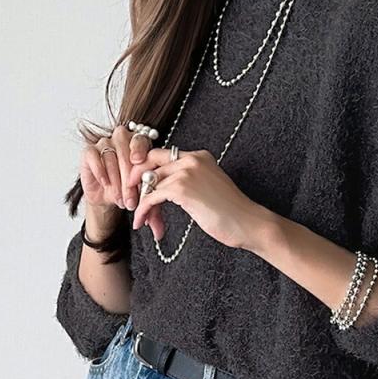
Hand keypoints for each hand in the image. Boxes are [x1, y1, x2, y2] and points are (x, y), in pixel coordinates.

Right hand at [80, 124, 157, 228]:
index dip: (139, 149)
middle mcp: (122, 140)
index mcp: (140, 144)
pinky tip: (105, 184)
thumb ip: (153, 206)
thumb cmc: (129, 193)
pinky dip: (100, 170)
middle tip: (131, 197)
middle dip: (129, 176)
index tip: (139, 162)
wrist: (109, 199)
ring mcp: (104, 144)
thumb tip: (158, 231)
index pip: (140, 139)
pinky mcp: (89, 152)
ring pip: (110, 155)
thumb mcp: (145, 198)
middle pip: (125, 149)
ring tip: (120, 198)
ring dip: (116, 180)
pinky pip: (93, 156)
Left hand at [126, 148, 264, 248]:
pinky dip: (143, 210)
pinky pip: (151, 196)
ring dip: (141, 203)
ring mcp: (186, 171)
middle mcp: (191, 158)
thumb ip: (188, 181)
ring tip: (142, 219)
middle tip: (129, 198)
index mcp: (199, 155)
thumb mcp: (208, 188)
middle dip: (135, 180)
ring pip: (149, 182)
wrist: (248, 223)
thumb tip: (162, 187)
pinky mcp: (181, 188)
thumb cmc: (231, 212)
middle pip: (150, 162)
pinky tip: (141, 222)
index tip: (138, 185)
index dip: (146, 169)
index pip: (162, 155)